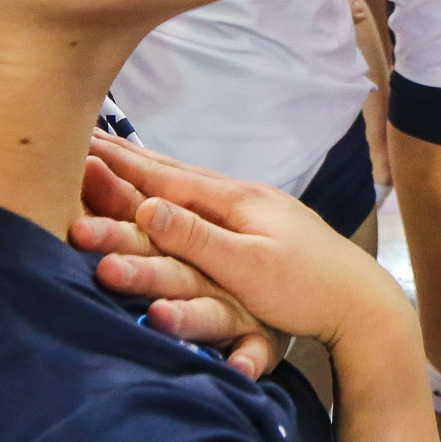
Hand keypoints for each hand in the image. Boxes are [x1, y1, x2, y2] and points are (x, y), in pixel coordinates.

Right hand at [83, 134, 410, 357]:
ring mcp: (254, 208)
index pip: (164, 176)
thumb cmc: (307, 289)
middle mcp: (242, 196)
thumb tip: (143, 206)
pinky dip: (177, 188)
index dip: (119, 163)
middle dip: (128, 156)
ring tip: (120, 156)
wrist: (362, 303)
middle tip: (87, 138)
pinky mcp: (261, 226)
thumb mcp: (247, 266)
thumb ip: (196, 238)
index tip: (78, 142)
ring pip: (190, 182)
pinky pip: (205, 198)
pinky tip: (173, 193)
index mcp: (234, 200)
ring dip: (150, 168)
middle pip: (174, 171)